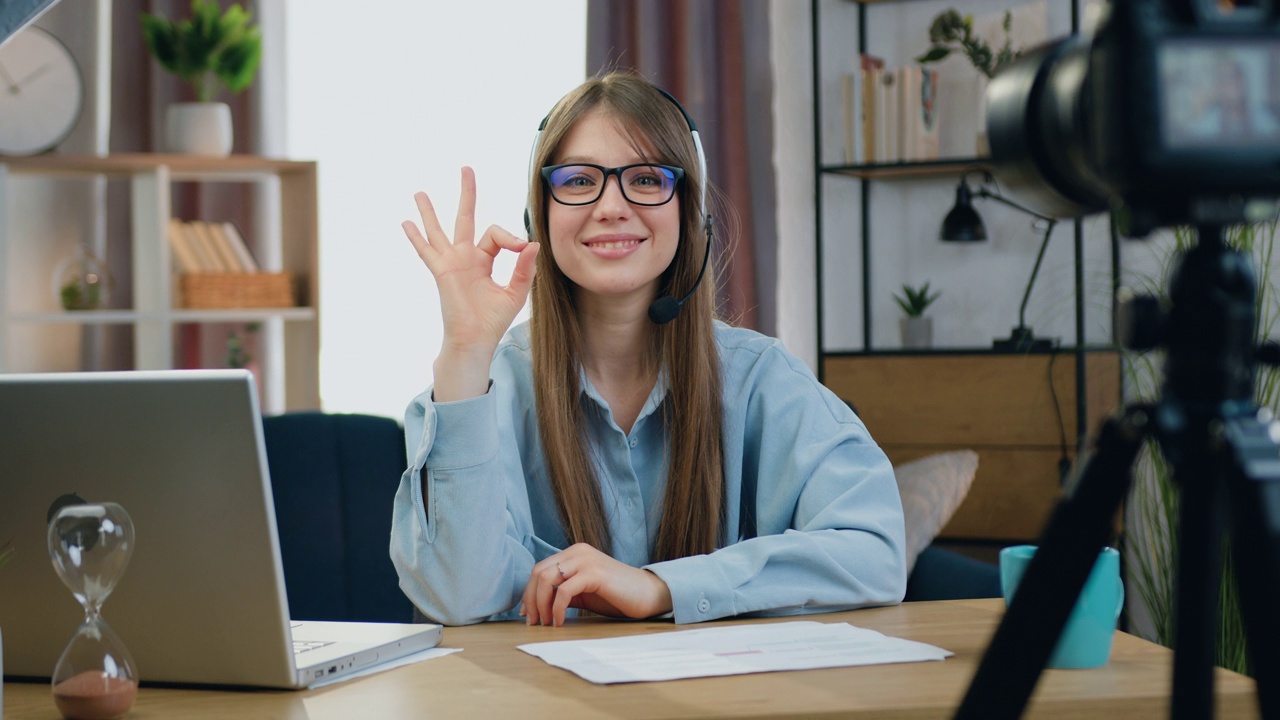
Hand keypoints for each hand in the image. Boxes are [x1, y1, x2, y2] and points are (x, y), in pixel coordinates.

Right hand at [402, 167, 538, 357]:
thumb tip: (533, 244)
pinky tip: (406, 223)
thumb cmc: (493, 320)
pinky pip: (427, 251)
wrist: (475, 339)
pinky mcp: (441, 272)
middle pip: (465, 217)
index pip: (496, 235)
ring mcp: (451, 263)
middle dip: (467, 193)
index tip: (521, 247)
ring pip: (439, 230)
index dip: (510, 237)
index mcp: (484, 260)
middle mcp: (466, 257)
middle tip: (466, 168)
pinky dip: (416, 237)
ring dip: (430, 211)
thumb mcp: (515, 292)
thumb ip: (524, 269)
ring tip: (420, 193)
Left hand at [520, 543, 673, 626]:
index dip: (528, 592)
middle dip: (530, 600)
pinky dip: (557, 609)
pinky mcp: (594, 573)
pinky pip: (564, 591)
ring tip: (545, 623)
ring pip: (547, 579)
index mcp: (574, 553)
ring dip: (541, 605)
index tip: (527, 615)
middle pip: (539, 572)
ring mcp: (586, 560)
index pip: (539, 569)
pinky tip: (559, 622)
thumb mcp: (583, 593)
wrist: (648, 595)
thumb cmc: (616, 596)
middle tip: (533, 622)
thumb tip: (535, 607)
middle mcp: (578, 552)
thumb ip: (562, 593)